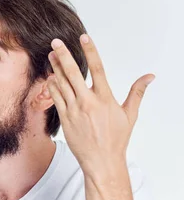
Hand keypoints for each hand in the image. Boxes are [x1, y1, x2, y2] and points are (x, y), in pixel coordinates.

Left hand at [46, 35, 154, 175]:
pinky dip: (52, 85)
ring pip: (61, 83)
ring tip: (51, 55)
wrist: (101, 161)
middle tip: (56, 42)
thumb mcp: (130, 115)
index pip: (97, 68)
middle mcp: (88, 102)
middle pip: (73, 73)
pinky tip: (50, 76)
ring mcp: (74, 109)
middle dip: (63, 55)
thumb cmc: (117, 139)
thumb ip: (137, 92)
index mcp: (105, 98)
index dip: (90, 51)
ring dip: (55, 67)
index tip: (84, 37)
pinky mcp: (64, 118)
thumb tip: (150, 76)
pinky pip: (55, 97)